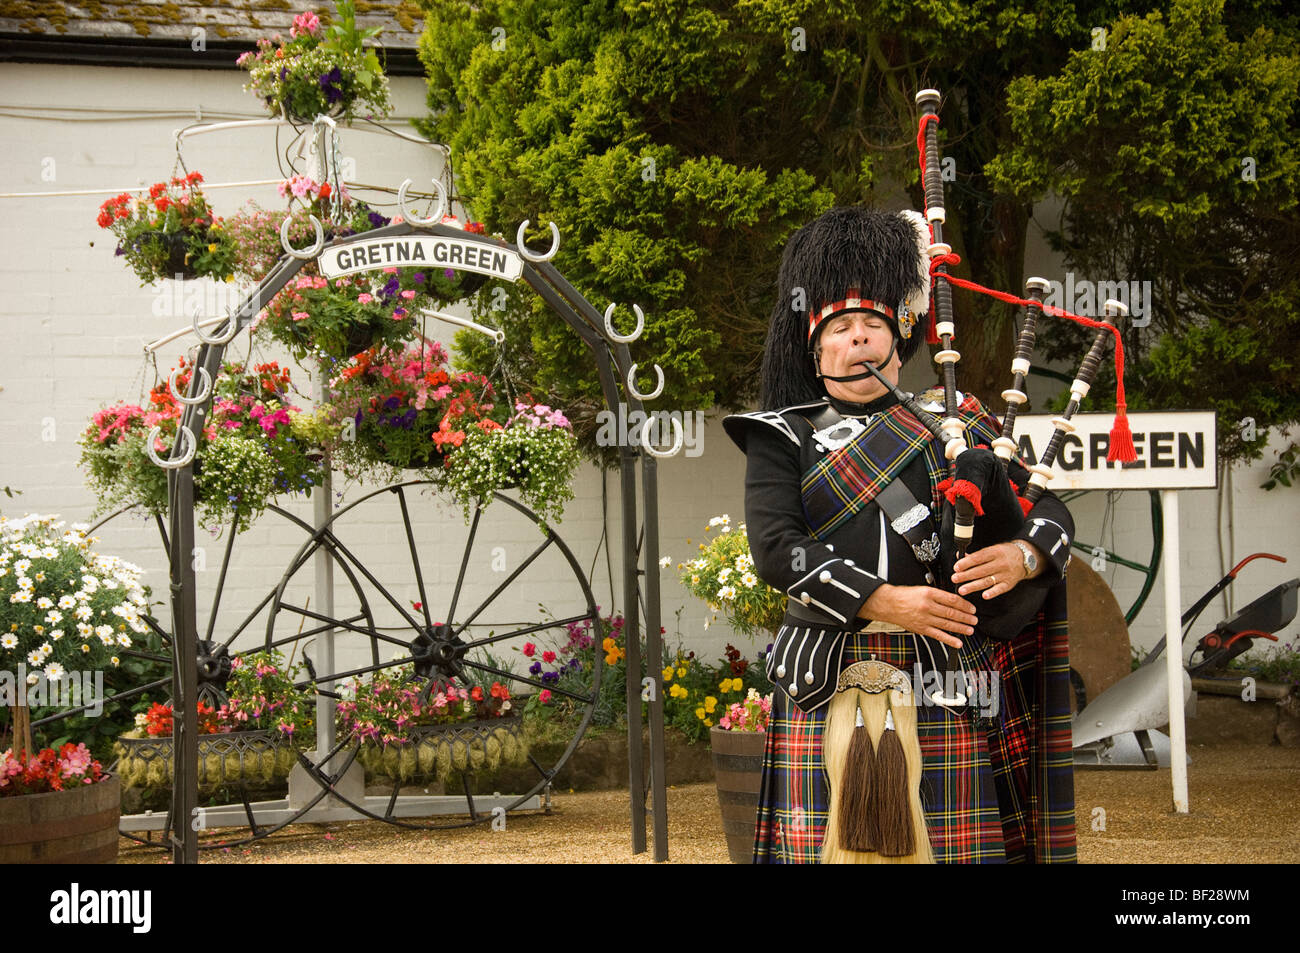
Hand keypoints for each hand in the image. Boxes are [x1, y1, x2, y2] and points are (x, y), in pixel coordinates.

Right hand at [858, 584, 975, 648]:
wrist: (888, 604)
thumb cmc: (904, 596)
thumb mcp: (922, 588)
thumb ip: (938, 595)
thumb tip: (954, 601)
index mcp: (929, 593)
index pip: (952, 600)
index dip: (964, 605)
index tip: (971, 608)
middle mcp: (927, 606)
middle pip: (951, 613)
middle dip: (966, 617)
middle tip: (974, 619)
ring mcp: (924, 618)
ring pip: (947, 624)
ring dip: (961, 628)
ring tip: (970, 629)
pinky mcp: (921, 629)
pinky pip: (938, 635)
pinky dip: (949, 639)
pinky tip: (958, 642)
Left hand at [952, 542, 1035, 599]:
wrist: (1025, 559)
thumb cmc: (1004, 554)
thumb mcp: (992, 549)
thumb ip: (976, 555)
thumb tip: (960, 556)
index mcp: (995, 552)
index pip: (979, 558)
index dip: (967, 563)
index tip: (956, 567)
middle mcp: (1000, 563)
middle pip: (981, 570)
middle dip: (966, 575)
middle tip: (955, 579)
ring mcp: (1005, 574)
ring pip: (987, 581)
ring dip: (973, 586)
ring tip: (962, 590)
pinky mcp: (1009, 584)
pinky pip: (1000, 589)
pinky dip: (992, 592)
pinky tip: (984, 596)